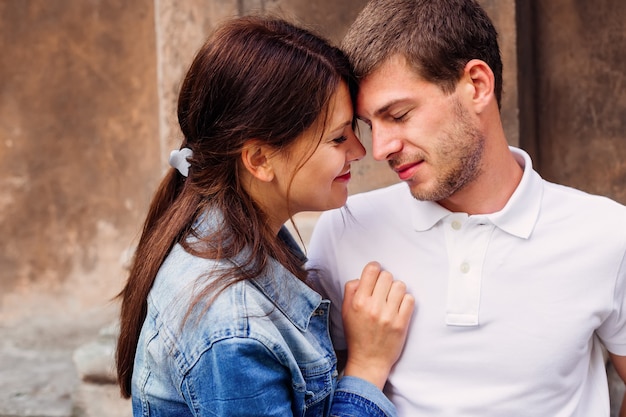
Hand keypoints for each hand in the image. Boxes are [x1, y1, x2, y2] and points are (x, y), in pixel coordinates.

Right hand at [341, 261, 414, 389]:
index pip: (371, 270)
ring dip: (396, 290)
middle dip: (385, 281)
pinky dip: (405, 301)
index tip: (376, 274)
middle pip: (387, 276)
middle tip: (383, 291)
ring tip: (391, 299)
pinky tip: (399, 307)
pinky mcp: (402, 323)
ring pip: (400, 285)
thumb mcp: (345, 311)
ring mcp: (389, 315)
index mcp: (358, 302)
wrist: (369, 360)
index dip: (375, 269)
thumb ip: (351, 291)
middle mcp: (373, 307)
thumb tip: (363, 278)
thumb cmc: (357, 335)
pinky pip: (410, 299)